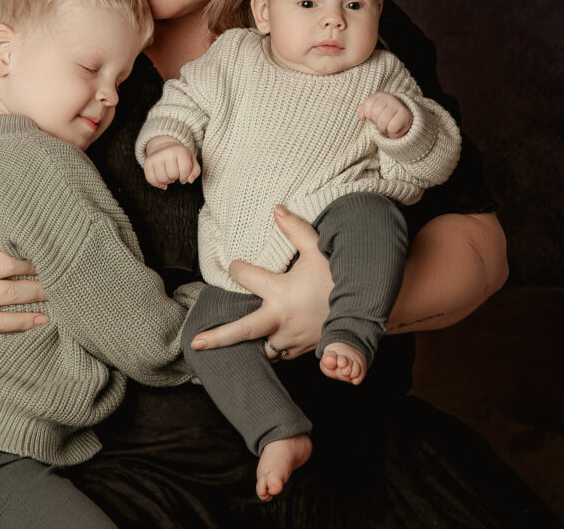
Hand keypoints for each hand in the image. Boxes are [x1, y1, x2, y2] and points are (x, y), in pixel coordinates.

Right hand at [143, 137, 200, 188]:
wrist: (164, 146)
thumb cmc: (180, 156)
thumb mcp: (191, 161)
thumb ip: (195, 171)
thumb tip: (189, 180)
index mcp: (180, 151)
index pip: (185, 170)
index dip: (185, 177)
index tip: (183, 176)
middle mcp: (167, 152)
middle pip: (172, 175)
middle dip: (175, 178)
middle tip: (175, 174)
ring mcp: (156, 157)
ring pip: (162, 179)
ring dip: (167, 181)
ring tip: (168, 175)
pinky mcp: (147, 162)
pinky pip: (151, 179)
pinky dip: (157, 183)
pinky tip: (162, 181)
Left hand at [190, 206, 331, 358]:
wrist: (367, 309)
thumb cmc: (340, 277)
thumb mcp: (319, 250)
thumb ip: (295, 229)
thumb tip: (276, 208)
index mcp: (281, 292)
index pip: (246, 277)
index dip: (237, 269)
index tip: (235, 266)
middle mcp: (282, 319)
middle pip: (243, 331)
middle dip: (218, 337)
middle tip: (195, 342)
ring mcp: (291, 339)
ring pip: (262, 346)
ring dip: (249, 342)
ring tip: (229, 343)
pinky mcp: (301, 351)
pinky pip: (279, 354)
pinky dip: (270, 348)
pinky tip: (265, 343)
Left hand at [358, 92, 411, 137]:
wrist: (402, 120)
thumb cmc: (384, 116)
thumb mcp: (371, 111)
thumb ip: (363, 111)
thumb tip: (361, 116)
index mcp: (379, 96)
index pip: (368, 104)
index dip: (368, 114)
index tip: (372, 116)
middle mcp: (389, 98)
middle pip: (375, 112)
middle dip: (376, 121)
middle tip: (382, 122)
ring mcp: (398, 105)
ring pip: (383, 121)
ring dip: (383, 127)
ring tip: (388, 125)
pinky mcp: (405, 115)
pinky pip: (392, 127)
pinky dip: (392, 131)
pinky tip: (394, 128)